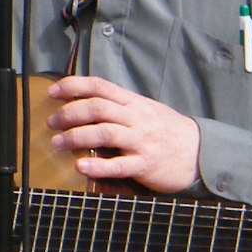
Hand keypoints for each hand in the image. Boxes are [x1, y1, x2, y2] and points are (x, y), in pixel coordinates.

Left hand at [47, 76, 200, 192]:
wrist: (200, 152)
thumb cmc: (167, 131)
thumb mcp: (145, 109)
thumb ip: (119, 105)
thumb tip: (85, 101)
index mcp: (133, 102)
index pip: (100, 86)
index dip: (74, 86)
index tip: (52, 93)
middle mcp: (136, 118)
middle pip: (98, 108)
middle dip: (70, 113)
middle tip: (51, 123)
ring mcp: (141, 141)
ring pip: (105, 133)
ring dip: (76, 136)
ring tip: (57, 143)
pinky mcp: (145, 165)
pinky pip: (119, 165)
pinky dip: (98, 166)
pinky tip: (80, 166)